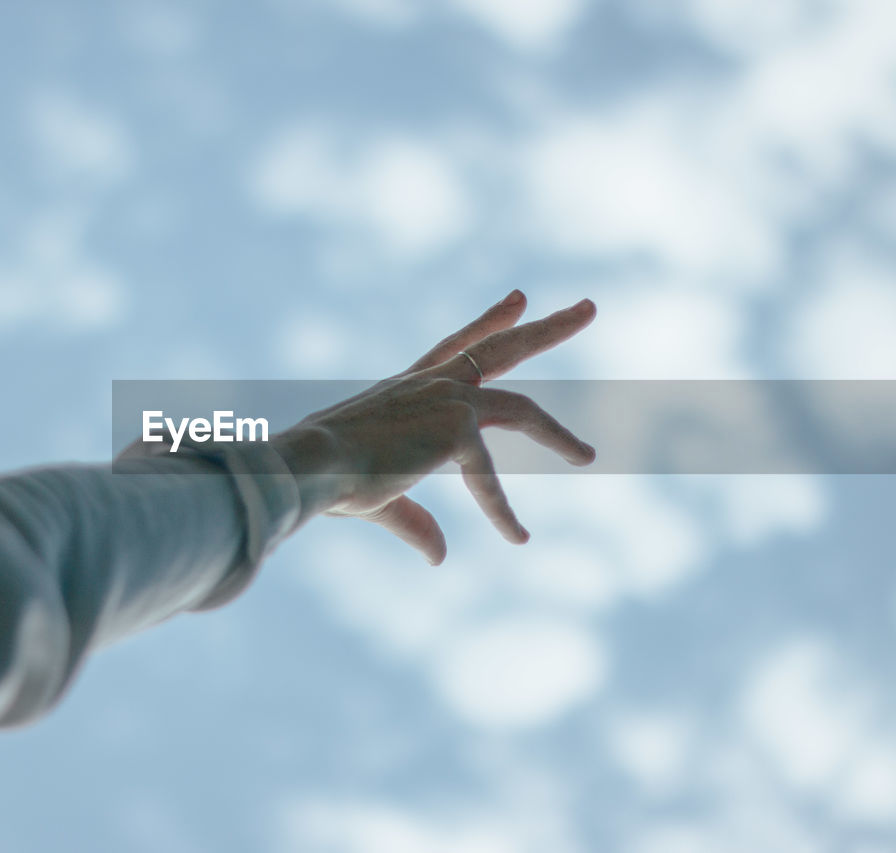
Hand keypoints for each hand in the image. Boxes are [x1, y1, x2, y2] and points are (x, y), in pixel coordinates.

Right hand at [270, 291, 596, 563]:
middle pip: (501, 349)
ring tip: (589, 457)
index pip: (457, 346)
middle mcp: (430, 385)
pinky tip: (516, 541)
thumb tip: (440, 555)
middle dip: (548, 328)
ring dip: (558, 434)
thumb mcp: (377, 498)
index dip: (489, 322)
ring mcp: (446, 402)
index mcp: (407, 387)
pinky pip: (487, 482)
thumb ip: (415, 522)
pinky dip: (501, 516)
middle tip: (588, 308)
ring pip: (520, 408)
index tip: (521, 299)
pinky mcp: (455, 431)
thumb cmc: (325, 478)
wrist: (306, 466)